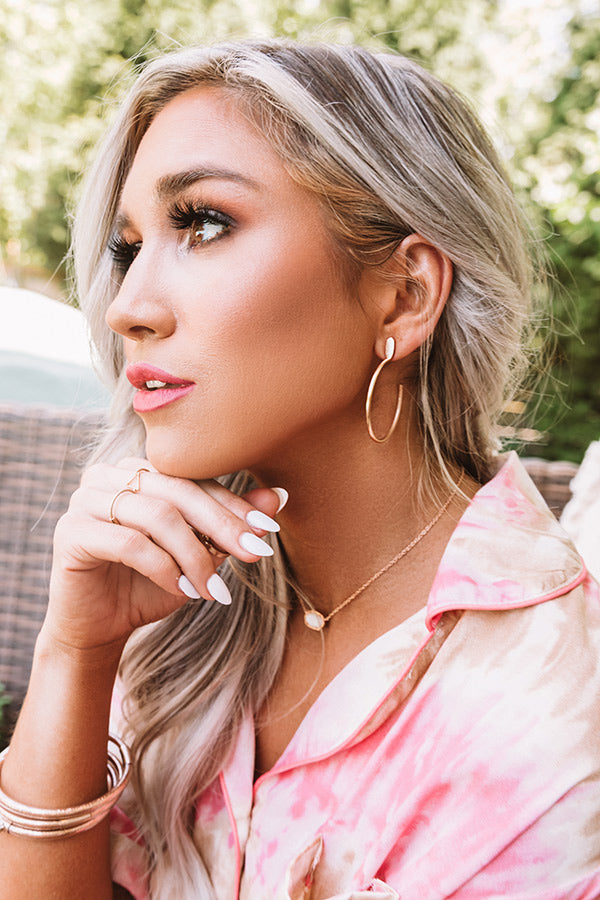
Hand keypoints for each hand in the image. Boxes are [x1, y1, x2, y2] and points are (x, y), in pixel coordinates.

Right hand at [44, 458, 285, 652]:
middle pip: (178, 490)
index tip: (267, 529)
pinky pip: (129, 543)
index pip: (194, 477)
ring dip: (194, 555)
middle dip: (222, 524)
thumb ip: (229, 523)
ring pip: (157, 515)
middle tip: (253, 554)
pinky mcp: (71, 532)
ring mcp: (86, 499)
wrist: (100, 627)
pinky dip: (164, 568)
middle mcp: (109, 474)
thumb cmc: (149, 584)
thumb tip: (278, 495)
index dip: (233, 503)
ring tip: (213, 588)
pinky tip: (182, 591)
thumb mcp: (199, 553)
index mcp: (139, 469)